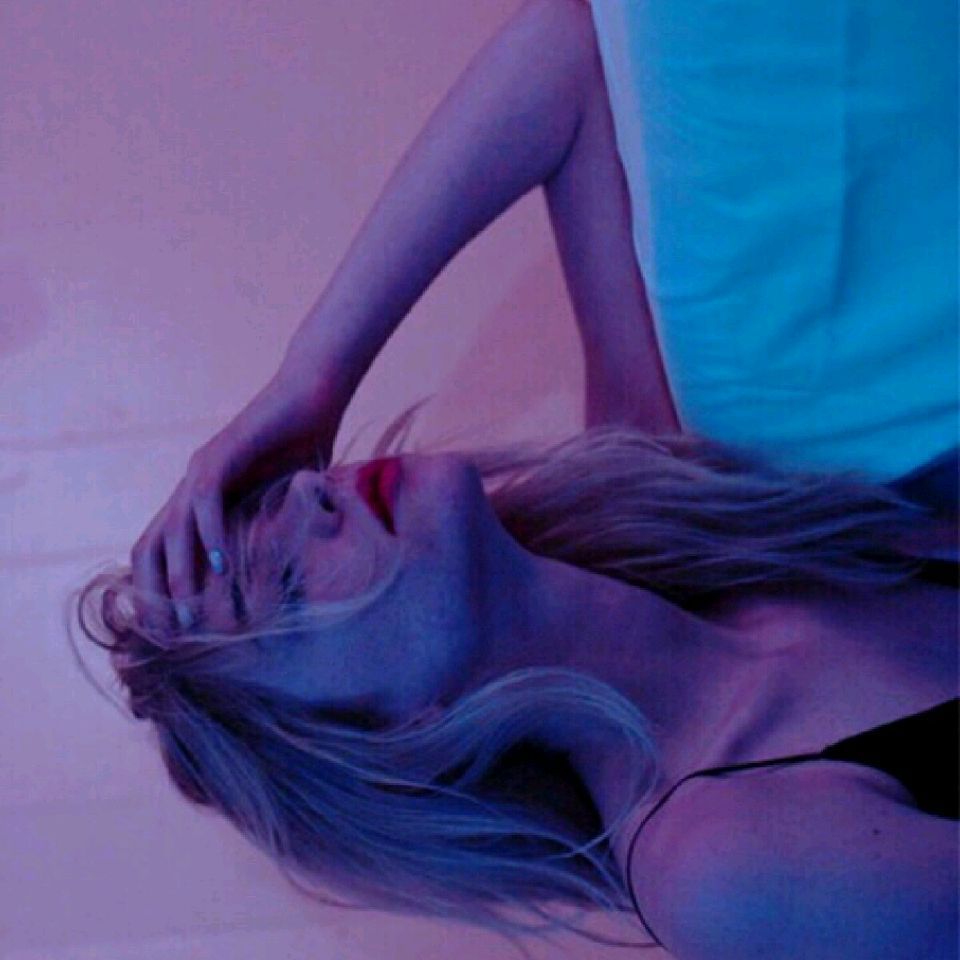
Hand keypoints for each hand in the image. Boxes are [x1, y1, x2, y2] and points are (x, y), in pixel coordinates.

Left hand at [130, 369, 339, 632]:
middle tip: (175, 632)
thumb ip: (273, 531)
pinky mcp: (221, 454)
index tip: (175, 629)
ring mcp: (201, 469)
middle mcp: (190, 486)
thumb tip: (285, 580)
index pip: (160, 550)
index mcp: (201, 500)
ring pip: (173, 529)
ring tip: (191, 611)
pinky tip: (222, 564)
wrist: (314, 394)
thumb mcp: (285, 501)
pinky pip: (205, 501)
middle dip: (157, 591)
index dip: (159, 589)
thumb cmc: (305, 445)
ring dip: (180, 573)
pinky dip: (210, 535)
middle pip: (149, 545)